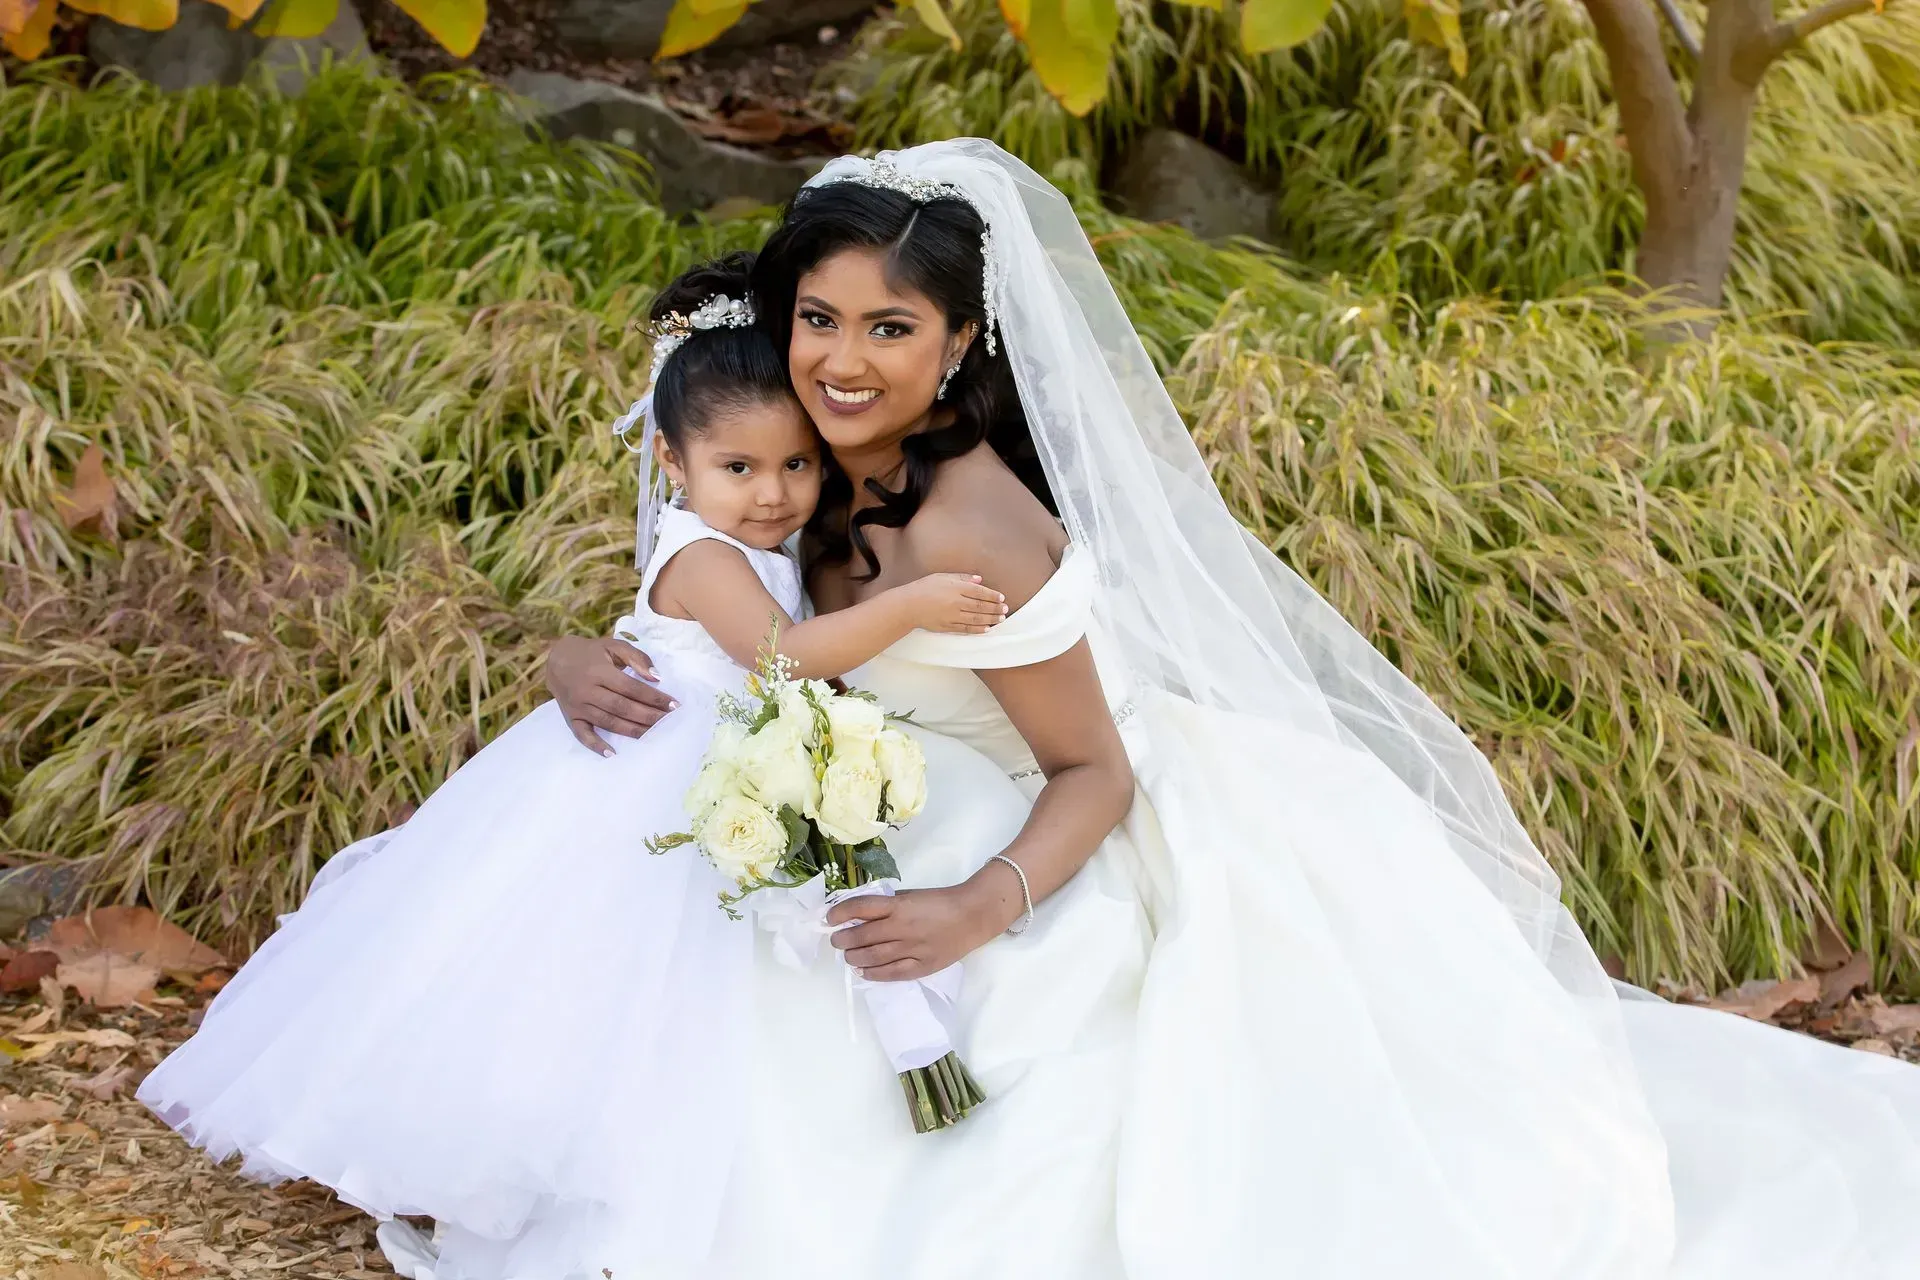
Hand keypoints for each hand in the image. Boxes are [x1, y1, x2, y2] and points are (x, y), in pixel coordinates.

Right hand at [544, 636, 677, 755]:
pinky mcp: (571, 717)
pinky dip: (596, 745)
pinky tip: (612, 753)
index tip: (673, 705)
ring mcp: (578, 706)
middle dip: (648, 716)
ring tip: (654, 735)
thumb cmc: (591, 652)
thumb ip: (635, 658)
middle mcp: (587, 691)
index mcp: (599, 671)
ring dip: (632, 731)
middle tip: (669, 722)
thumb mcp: (612, 645)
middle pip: (622, 707)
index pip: (631, 688)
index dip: (653, 697)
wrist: (556, 659)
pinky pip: (583, 734)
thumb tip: (656, 677)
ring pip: (608, 722)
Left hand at [826, 874, 1020, 980]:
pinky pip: (892, 973)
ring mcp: (912, 949)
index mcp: (899, 905)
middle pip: (862, 936)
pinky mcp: (922, 966)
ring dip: (855, 957)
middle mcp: (902, 927)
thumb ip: (887, 905)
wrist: (973, 915)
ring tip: (848, 956)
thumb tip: (859, 915)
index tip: (830, 918)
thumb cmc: (940, 901)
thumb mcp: (911, 895)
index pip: (861, 908)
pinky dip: (874, 974)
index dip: (840, 913)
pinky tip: (864, 972)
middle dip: (843, 939)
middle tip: (836, 940)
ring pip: (873, 957)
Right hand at [897, 573, 1006, 634]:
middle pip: (981, 606)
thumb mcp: (942, 577)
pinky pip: (966, 629)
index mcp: (956, 588)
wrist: (908, 605)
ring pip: (976, 618)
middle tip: (1005, 609)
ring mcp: (953, 616)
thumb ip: (962, 578)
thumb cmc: (924, 588)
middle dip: (995, 608)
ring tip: (1000, 619)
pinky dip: (978, 629)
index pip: (979, 592)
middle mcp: (956, 602)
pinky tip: (986, 628)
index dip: (992, 595)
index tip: (1002, 598)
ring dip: (991, 619)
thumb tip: (979, 580)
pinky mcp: (948, 626)